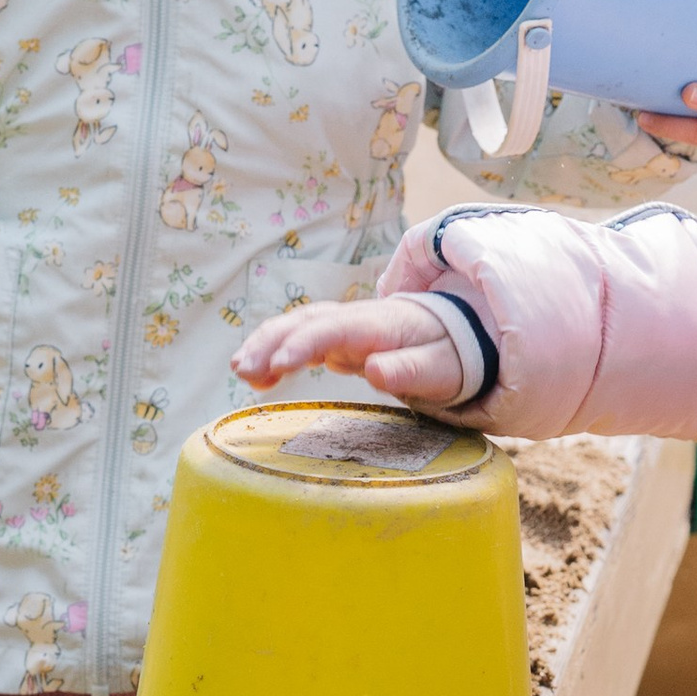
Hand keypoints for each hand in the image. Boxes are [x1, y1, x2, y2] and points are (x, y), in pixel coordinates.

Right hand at [231, 294, 471, 406]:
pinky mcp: (338, 339)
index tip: (279, 365)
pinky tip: (257, 377)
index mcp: (380, 323)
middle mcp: (357, 318)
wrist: (456, 337)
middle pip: (307, 321)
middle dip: (271, 341)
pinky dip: (276, 354)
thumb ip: (411, 369)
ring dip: (266, 344)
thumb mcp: (441, 369)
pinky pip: (301, 340)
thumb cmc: (450, 354)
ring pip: (297, 326)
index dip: (304, 344)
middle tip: (243, 368)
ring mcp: (345, 327)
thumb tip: (375, 371)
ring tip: (240, 371)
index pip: (335, 327)